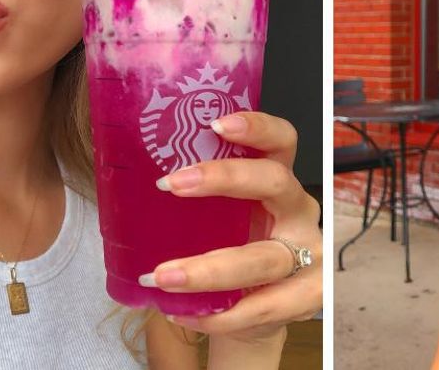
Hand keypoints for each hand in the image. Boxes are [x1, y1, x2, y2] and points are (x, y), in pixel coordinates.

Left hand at [143, 111, 322, 347]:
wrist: (257, 311)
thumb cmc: (233, 250)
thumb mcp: (225, 217)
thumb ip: (199, 197)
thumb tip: (129, 174)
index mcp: (281, 181)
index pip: (282, 141)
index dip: (258, 128)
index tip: (216, 124)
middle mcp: (300, 211)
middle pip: (276, 183)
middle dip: (225, 179)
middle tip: (171, 183)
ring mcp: (310, 256)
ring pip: (263, 260)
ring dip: (209, 269)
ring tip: (162, 276)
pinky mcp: (306, 299)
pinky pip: (259, 308)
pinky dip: (215, 314)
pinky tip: (179, 311)